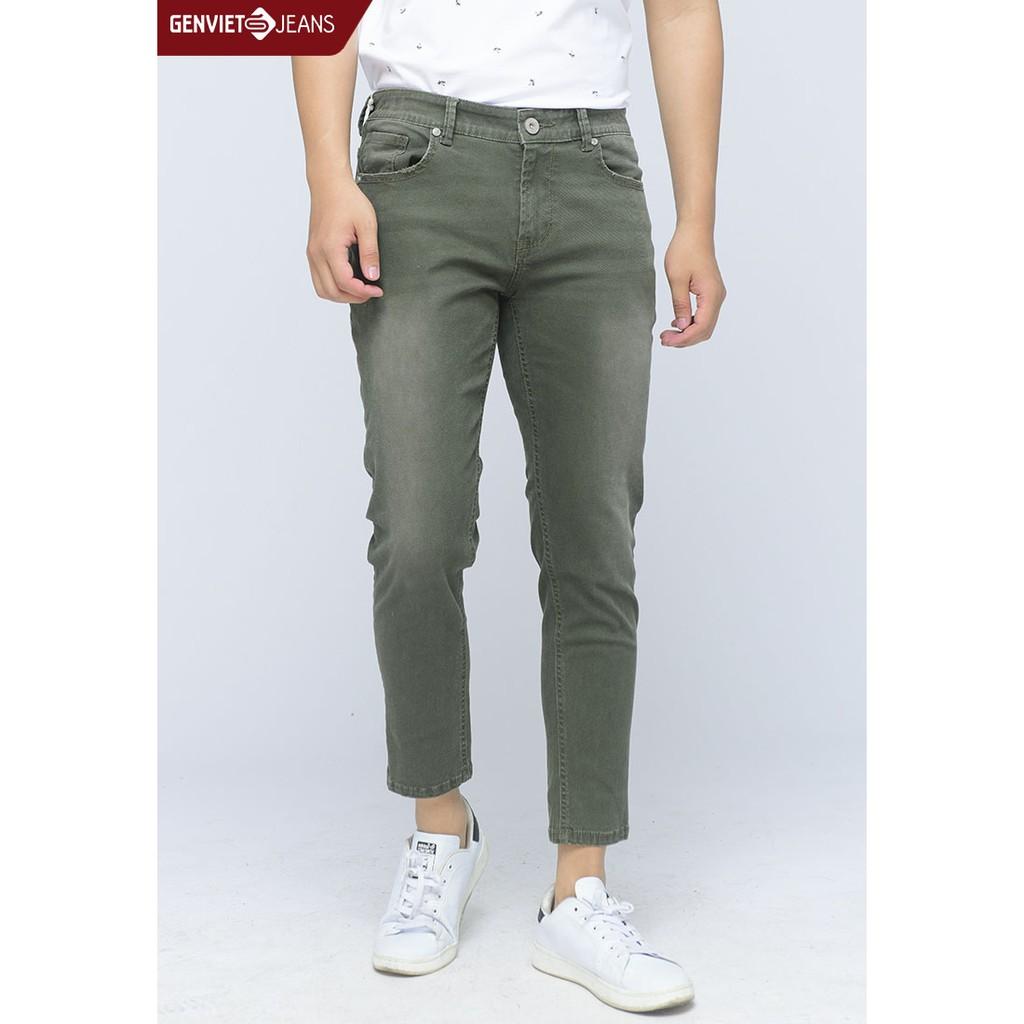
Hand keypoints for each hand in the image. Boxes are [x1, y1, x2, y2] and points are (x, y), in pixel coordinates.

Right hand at [305, 175, 383, 302]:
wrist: (328, 184)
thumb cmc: (348, 200)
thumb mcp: (367, 224)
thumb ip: (370, 252)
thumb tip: (372, 277)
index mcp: (330, 248)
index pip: (344, 282)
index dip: (362, 292)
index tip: (378, 290)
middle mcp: (316, 254)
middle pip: (331, 292)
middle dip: (353, 297)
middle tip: (371, 292)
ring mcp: (312, 254)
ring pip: (322, 289)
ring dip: (341, 295)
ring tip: (360, 290)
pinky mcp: (312, 252)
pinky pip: (319, 279)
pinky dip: (333, 286)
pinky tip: (349, 281)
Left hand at [660, 229, 725, 346]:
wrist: (695, 231)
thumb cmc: (685, 250)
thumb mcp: (677, 279)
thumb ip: (680, 305)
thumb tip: (683, 326)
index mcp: (711, 295)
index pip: (701, 327)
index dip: (684, 338)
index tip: (665, 340)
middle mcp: (718, 297)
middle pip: (705, 330)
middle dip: (685, 339)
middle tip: (664, 339)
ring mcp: (716, 295)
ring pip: (705, 325)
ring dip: (688, 332)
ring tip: (668, 334)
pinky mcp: (711, 293)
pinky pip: (704, 315)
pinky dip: (691, 324)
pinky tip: (677, 323)